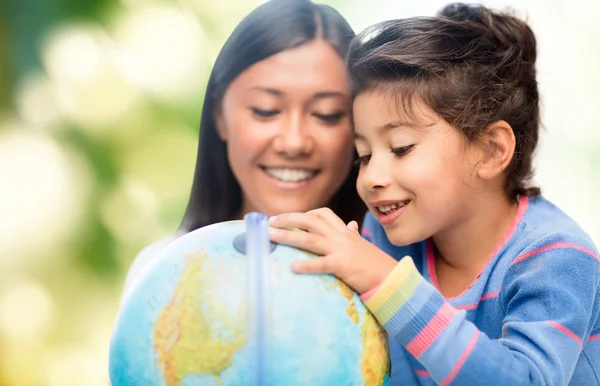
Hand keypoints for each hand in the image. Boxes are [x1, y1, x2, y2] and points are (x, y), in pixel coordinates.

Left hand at [268, 207, 397, 293]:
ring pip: (310, 239)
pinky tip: (292, 267)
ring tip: (270, 237)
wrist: (391, 277)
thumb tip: (350, 225)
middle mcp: (340, 237)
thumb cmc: (375, 263)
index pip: (323, 214)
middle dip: (288, 219)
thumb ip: (352, 234)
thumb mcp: (362, 245)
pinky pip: (321, 264)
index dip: (305, 214)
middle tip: (270, 222)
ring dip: (288, 236)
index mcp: (344, 232)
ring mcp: (341, 250)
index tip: (289, 218)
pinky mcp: (342, 266)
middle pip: (310, 222)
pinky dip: (306, 265)